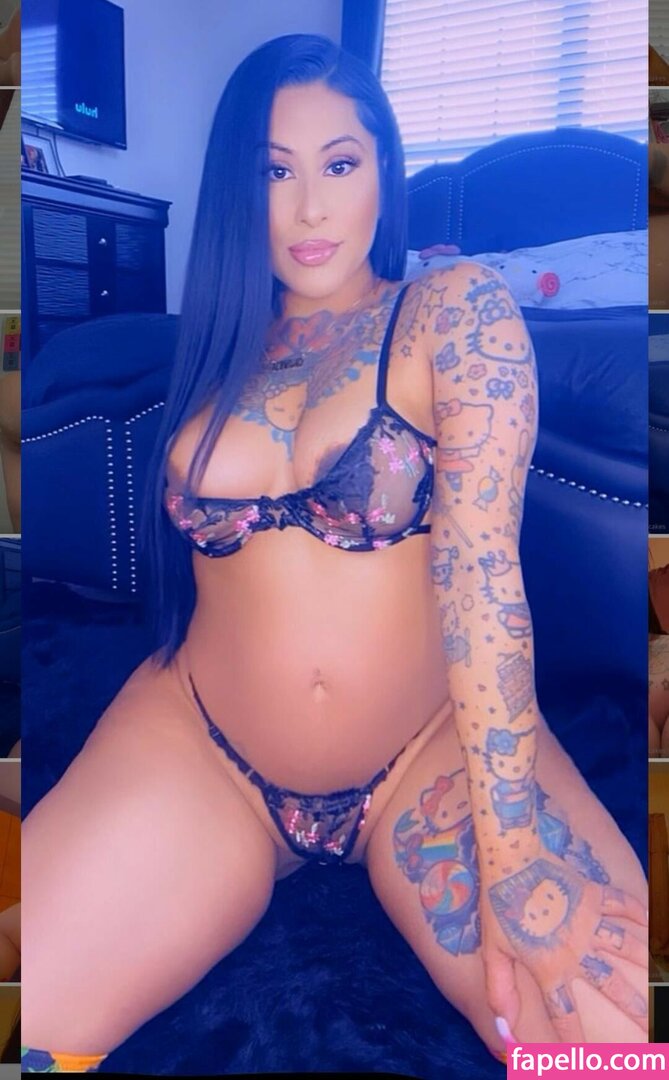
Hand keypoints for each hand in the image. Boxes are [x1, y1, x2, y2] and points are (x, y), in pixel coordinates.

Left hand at [480, 855, 647, 1041]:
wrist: (513, 858)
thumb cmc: (498, 904)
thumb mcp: (492, 951)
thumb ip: (500, 992)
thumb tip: (504, 1031)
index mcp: (550, 968)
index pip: (564, 1014)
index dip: (574, 1040)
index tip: (584, 1059)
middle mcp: (577, 950)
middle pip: (612, 987)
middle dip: (635, 1010)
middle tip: (652, 1029)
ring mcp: (589, 922)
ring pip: (626, 948)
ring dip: (648, 964)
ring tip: (662, 982)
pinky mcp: (594, 894)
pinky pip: (622, 906)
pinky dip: (639, 912)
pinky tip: (652, 922)